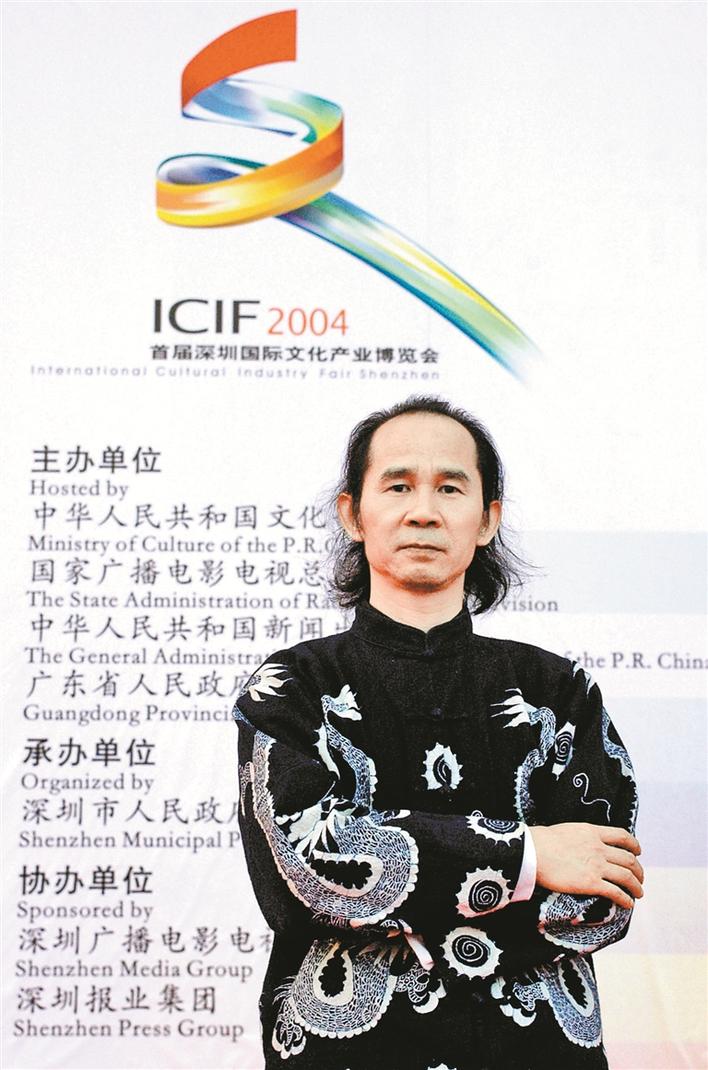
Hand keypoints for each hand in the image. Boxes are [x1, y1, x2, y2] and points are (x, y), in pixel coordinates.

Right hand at [529, 823, 643, 909]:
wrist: (532, 851)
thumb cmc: (542, 841)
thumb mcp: (568, 830)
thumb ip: (582, 837)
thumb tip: (584, 843)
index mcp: (593, 832)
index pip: (623, 836)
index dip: (634, 845)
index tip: (638, 852)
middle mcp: (599, 848)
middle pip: (629, 859)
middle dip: (638, 870)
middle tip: (640, 877)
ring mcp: (596, 866)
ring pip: (627, 876)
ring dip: (637, 886)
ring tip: (639, 893)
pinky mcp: (591, 883)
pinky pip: (616, 892)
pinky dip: (626, 899)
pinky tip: (628, 904)